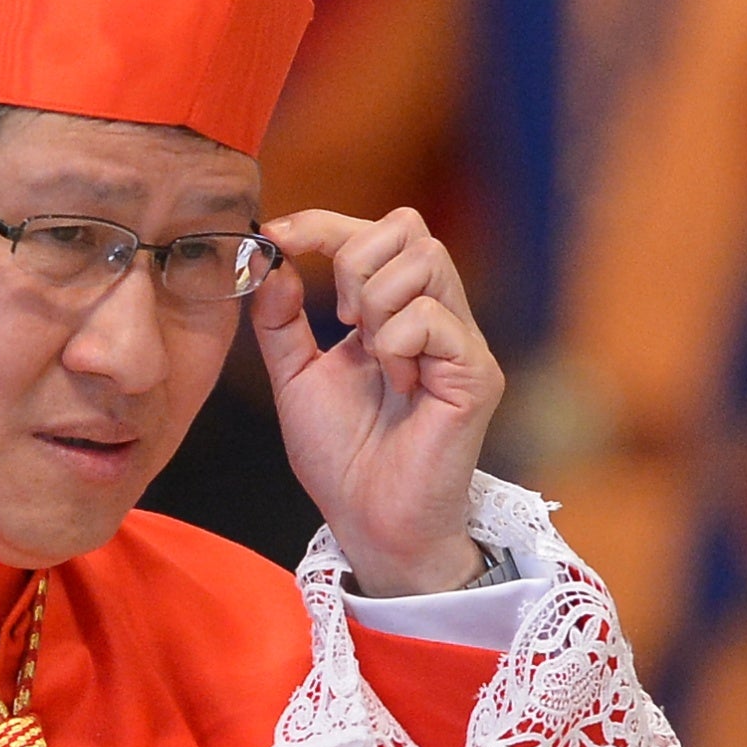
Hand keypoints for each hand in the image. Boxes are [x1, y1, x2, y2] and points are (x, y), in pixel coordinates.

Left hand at [254, 206, 505, 595]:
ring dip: (376, 301)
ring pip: (426, 259)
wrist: (371, 523)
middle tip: (341, 321)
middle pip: (409, 227)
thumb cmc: (343, 460)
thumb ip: (280, 322)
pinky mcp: (476, 373)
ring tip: (371, 357)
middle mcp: (436, 317)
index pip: (376, 231)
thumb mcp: (295, 379)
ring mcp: (460, 342)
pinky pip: (432, 319)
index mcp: (395, 312)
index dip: (323, 223)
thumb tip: (270, 263)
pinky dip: (396, 345)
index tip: (277, 235)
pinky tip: (398, 387)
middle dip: (354, 260)